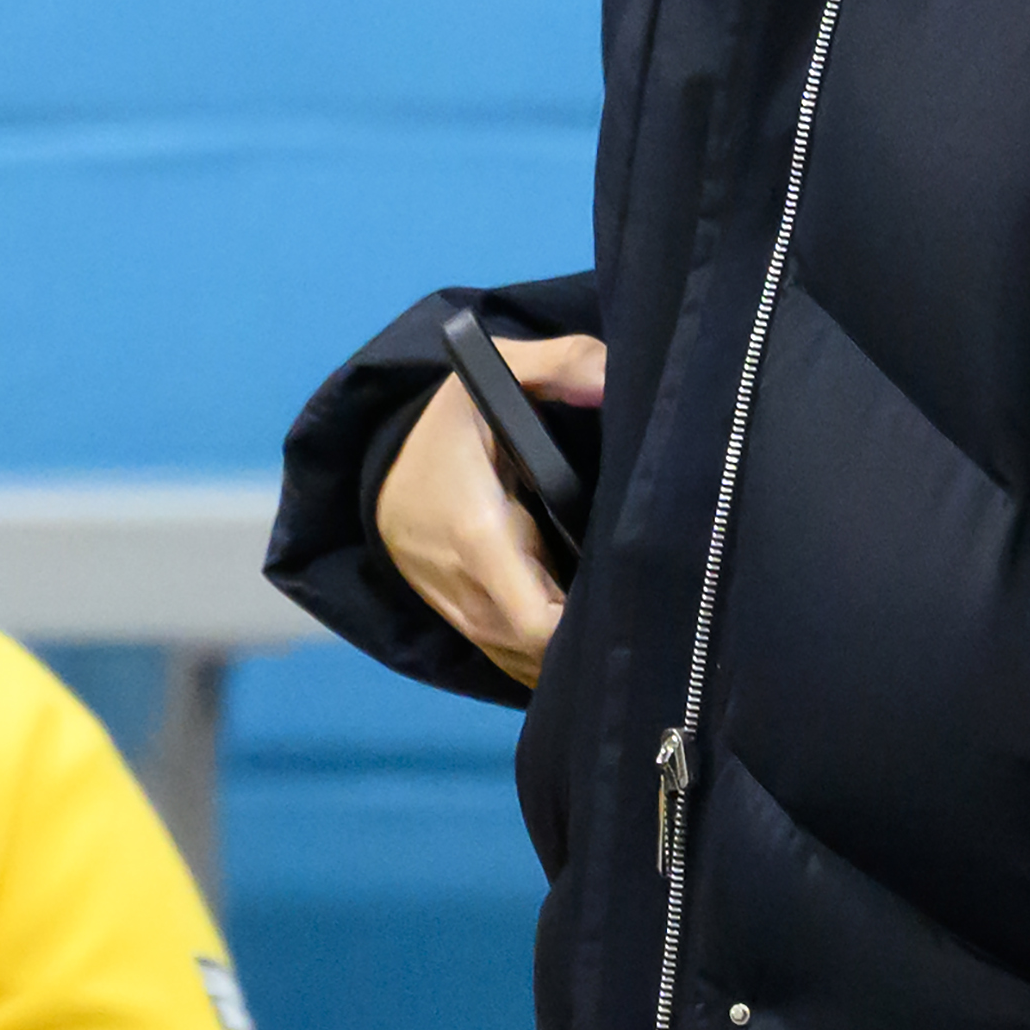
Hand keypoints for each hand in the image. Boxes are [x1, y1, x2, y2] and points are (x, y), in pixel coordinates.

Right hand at [374, 333, 604, 689]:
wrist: (380, 464)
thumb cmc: (450, 420)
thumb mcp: (497, 371)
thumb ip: (562, 365)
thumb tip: (613, 380)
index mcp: (476, 533)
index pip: (536, 621)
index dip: (584, 629)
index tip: (636, 603)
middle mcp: (464, 587)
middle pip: (540, 653)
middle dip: (589, 641)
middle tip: (649, 615)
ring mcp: (460, 613)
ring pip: (526, 664)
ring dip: (569, 654)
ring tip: (622, 625)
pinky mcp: (463, 624)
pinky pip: (511, 662)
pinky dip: (547, 659)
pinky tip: (585, 639)